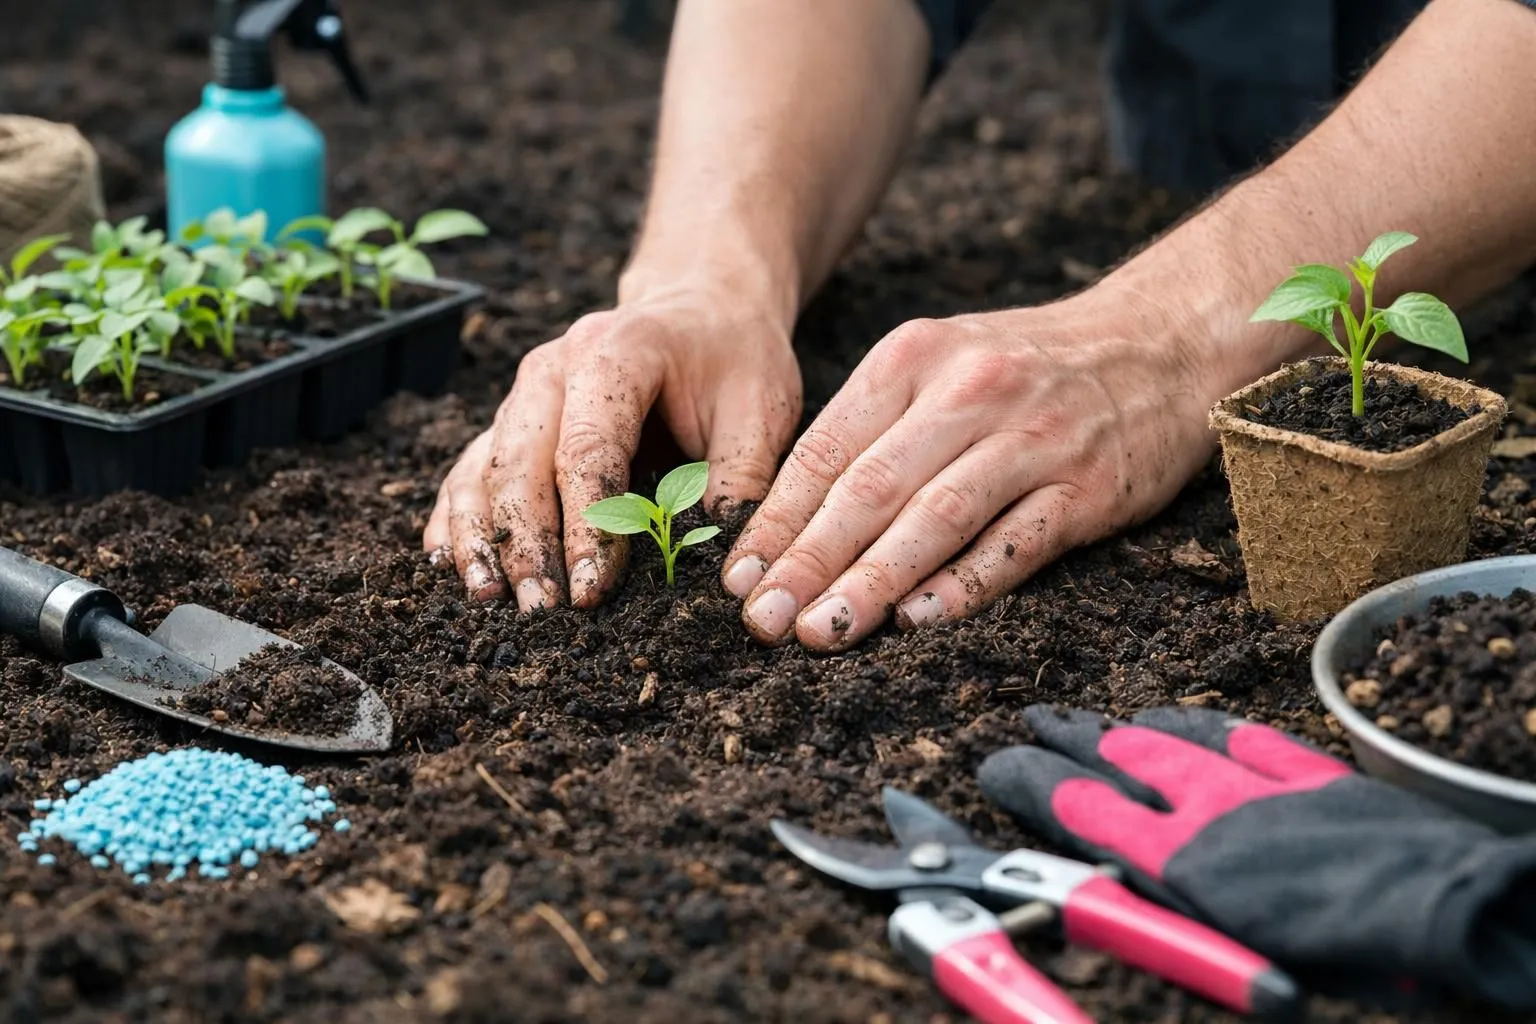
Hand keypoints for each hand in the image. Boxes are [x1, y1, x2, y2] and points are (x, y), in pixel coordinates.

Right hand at [424, 287, 801, 608]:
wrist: (701, 311)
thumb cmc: (734, 360)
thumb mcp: (762, 409)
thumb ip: (742, 479)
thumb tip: (723, 561)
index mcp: (613, 355)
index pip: (587, 452)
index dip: (587, 528)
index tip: (592, 591)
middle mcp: (550, 371)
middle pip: (520, 465)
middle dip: (526, 545)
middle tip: (541, 611)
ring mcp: (522, 396)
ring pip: (482, 472)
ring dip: (481, 540)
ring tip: (489, 600)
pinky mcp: (510, 423)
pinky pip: (469, 473)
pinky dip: (457, 521)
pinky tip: (450, 568)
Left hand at [720, 287, 1217, 649]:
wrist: (1160, 339)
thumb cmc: (1030, 366)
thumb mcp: (943, 362)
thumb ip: (874, 428)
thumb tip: (790, 523)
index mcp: (915, 357)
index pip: (826, 450)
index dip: (777, 521)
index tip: (739, 580)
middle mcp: (968, 391)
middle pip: (870, 487)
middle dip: (808, 561)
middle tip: (764, 622)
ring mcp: (1031, 439)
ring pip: (934, 518)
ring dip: (872, 582)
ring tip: (823, 632)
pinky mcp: (1084, 487)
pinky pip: (1014, 543)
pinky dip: (965, 584)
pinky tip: (919, 621)